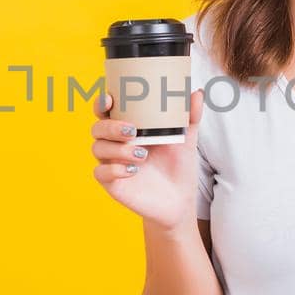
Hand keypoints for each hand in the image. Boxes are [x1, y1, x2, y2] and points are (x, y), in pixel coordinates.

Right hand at [90, 87, 204, 231]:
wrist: (179, 201)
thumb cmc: (178, 166)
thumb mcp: (186, 140)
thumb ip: (190, 117)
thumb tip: (197, 93)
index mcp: (128, 128)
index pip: (107, 111)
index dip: (102, 103)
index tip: (110, 98)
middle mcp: (116, 144)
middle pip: (98, 128)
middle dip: (111, 127)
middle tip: (133, 131)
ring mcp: (111, 163)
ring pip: (99, 149)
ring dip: (118, 150)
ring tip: (142, 154)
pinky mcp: (112, 184)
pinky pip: (101, 173)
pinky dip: (114, 169)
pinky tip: (133, 170)